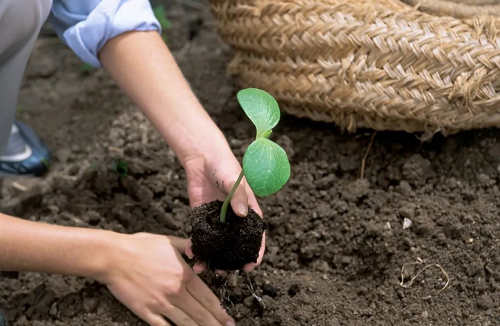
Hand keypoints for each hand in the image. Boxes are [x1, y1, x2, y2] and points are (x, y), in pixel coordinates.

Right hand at [99, 233, 233, 325]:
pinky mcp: (146, 311)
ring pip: (186, 323)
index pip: (208, 298)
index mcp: (185, 275)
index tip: (228, 319)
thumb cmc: (141, 246)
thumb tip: (201, 249)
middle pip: (201, 314)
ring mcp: (161, 303)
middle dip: (215, 324)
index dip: (220, 311)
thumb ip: (189, 247)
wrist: (114, 256)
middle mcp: (176, 291)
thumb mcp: (170, 241)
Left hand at [184, 150, 264, 272]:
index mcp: (248, 211)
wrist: (203, 157)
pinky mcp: (202, 217)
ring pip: (216, 244)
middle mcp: (234, 219)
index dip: (255, 253)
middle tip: (224, 273)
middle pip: (235, 245)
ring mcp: (217, 220)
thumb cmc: (224, 165)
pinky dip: (196, 246)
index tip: (250, 266)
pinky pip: (200, 236)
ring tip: (204, 269)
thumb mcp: (234, 180)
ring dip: (211, 258)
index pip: (256, 236)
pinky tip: (191, 254)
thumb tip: (242, 214)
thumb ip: (238, 196)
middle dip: (230, 262)